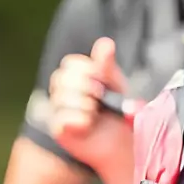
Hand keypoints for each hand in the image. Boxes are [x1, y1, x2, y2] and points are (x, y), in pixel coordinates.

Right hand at [48, 37, 133, 174]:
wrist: (125, 142)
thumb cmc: (119, 112)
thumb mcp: (116, 85)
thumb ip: (107, 65)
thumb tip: (105, 42)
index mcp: (76, 78)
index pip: (70, 64)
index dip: (87, 69)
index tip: (103, 79)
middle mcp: (63, 93)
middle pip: (61, 78)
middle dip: (85, 85)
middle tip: (100, 97)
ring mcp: (58, 111)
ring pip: (61, 97)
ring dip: (85, 104)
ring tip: (96, 114)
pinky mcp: (58, 130)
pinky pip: (61, 118)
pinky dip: (79, 120)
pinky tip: (88, 126)